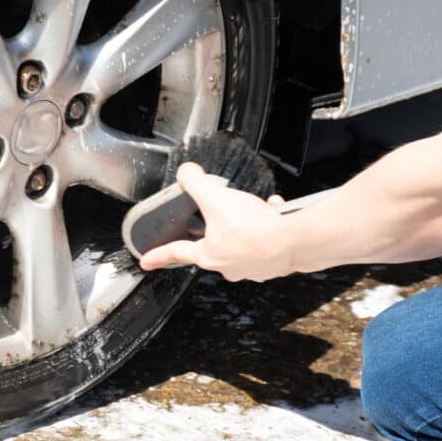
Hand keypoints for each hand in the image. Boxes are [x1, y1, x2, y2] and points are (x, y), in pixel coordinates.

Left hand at [139, 163, 293, 281]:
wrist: (295, 241)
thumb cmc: (254, 227)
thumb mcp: (216, 199)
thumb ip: (195, 184)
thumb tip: (185, 172)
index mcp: (208, 255)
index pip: (176, 253)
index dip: (158, 255)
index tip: (146, 262)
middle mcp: (229, 267)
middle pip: (213, 246)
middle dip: (218, 230)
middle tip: (224, 217)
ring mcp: (253, 268)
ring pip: (243, 243)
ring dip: (248, 225)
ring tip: (256, 210)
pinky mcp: (274, 264)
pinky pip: (267, 242)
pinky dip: (269, 225)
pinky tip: (275, 212)